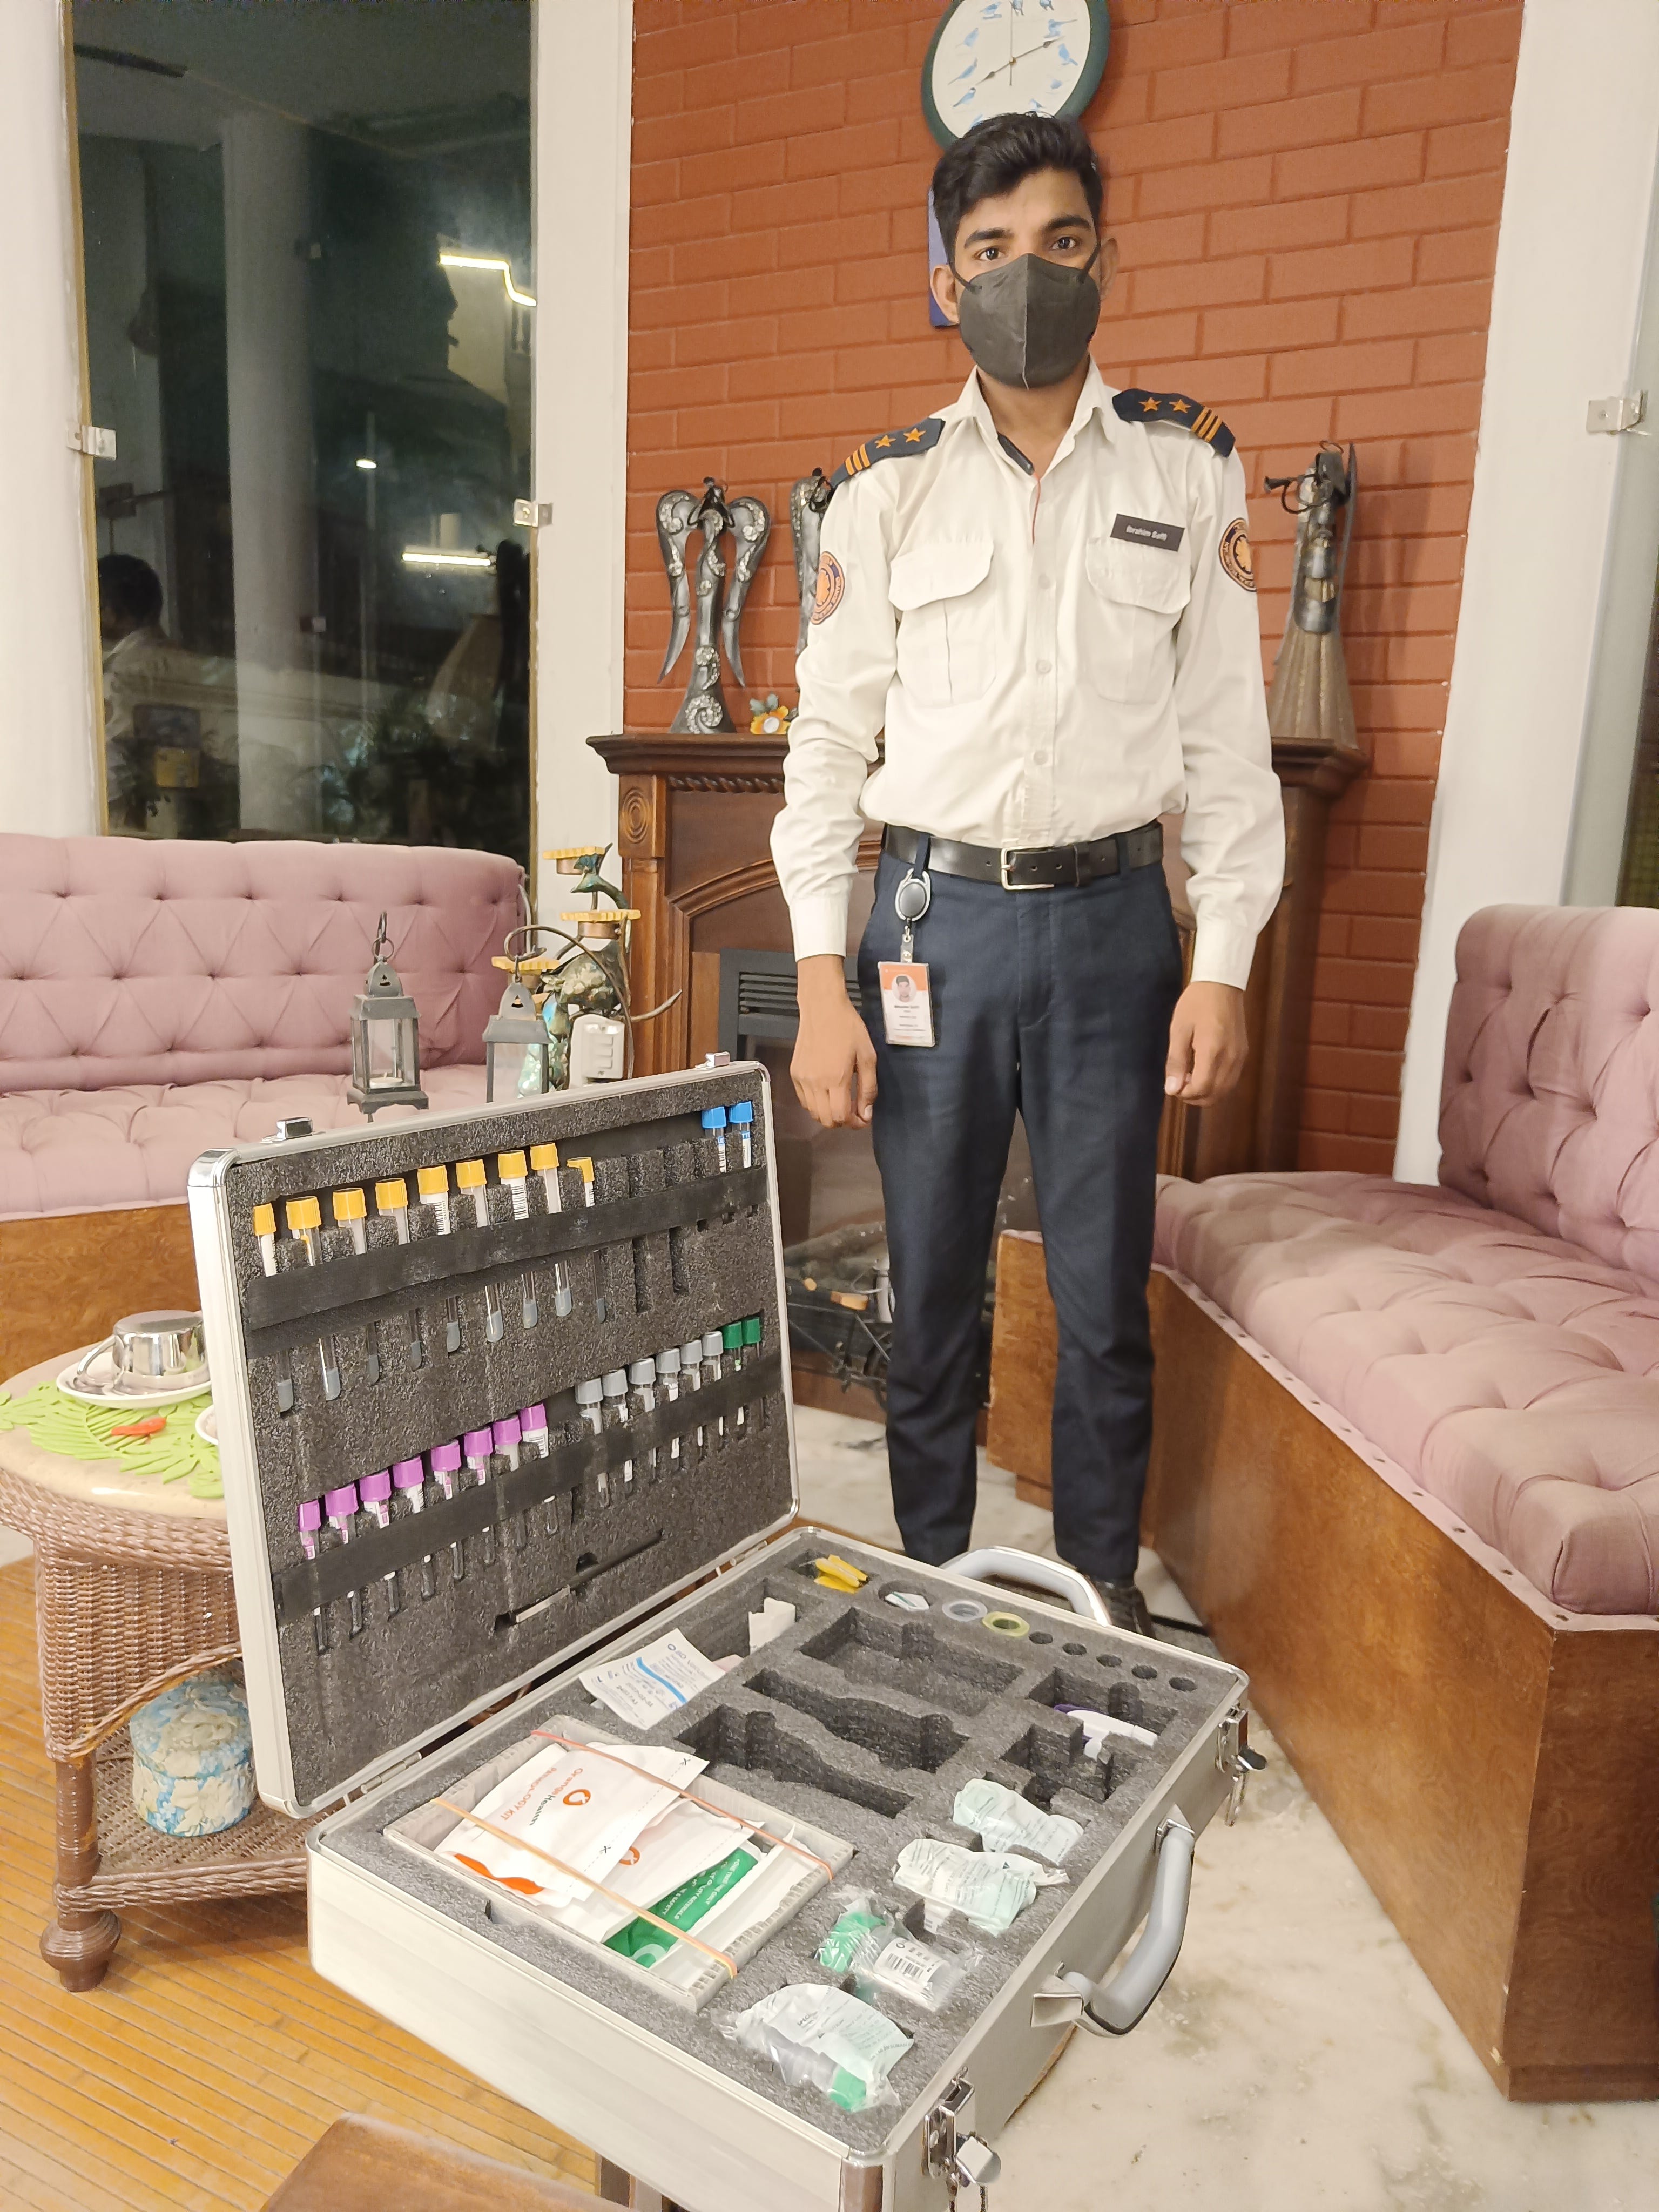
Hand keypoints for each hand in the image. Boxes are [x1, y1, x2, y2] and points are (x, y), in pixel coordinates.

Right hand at [791, 955, 877, 1128]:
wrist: (822, 1008)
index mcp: (836, 1078)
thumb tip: (865, 1114)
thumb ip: (868, 1088)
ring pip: (813, 1113)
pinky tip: (827, 1092)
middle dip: (842, 1122)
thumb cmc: (848, 1029)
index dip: (854, 1123)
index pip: (840, 1117)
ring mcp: (801, 1079)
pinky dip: (816, 1104)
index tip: (863, 1118)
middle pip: (825, 1120)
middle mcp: (815, 1082)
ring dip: (828, 1114)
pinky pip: (804, 1101)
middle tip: (854, 1112)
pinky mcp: (794, 1073)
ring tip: (841, 1102)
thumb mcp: (867, 1057)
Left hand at [1165, 981, 1247, 1105]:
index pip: (1201, 1088)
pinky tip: (1204, 1072)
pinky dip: (1217, 1085)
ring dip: (1207, 1093)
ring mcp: (1240, 1056)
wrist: (1222, 983)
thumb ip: (1176, 1061)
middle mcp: (1231, 1057)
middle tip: (1179, 1086)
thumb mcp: (1179, 1030)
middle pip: (1215, 1095)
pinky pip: (1232, 1079)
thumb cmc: (1196, 1003)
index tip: (1173, 1086)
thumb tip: (1172, 1089)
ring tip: (1190, 1079)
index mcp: (1213, 1051)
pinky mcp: (1243, 1053)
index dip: (1185, 1094)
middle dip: (1195, 1097)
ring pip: (1225, 1090)